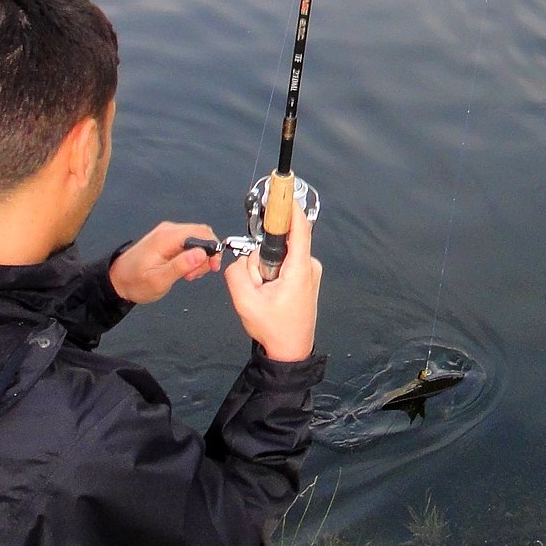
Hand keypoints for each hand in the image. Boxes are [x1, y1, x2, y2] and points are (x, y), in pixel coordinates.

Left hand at [109, 222, 221, 303]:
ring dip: (199, 258)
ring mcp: (168, 233)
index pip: (202, 233)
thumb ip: (181, 266)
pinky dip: (192, 256)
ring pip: (197, 239)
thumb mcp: (159, 280)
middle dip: (206, 255)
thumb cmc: (135, 282)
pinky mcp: (168, 239)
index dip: (213, 249)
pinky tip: (184, 270)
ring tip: (188, 275)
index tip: (212, 268)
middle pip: (202, 234)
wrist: (117, 279)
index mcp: (167, 237)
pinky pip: (189, 242)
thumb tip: (202, 254)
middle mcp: (169, 230)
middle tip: (194, 275)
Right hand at [224, 200, 321, 361]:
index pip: (299, 228)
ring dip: (264, 271)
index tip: (280, 192)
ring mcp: (308, 272)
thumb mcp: (245, 302)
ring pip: (278, 256)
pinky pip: (282, 264)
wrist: (291, 353)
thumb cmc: (274, 329)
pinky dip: (271, 275)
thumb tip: (239, 260)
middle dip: (260, 260)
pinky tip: (269, 295)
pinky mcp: (305, 277)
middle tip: (258, 286)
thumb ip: (236, 273)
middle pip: (278, 244)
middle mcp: (308, 266)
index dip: (289, 207)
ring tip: (265, 295)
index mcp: (298, 269)